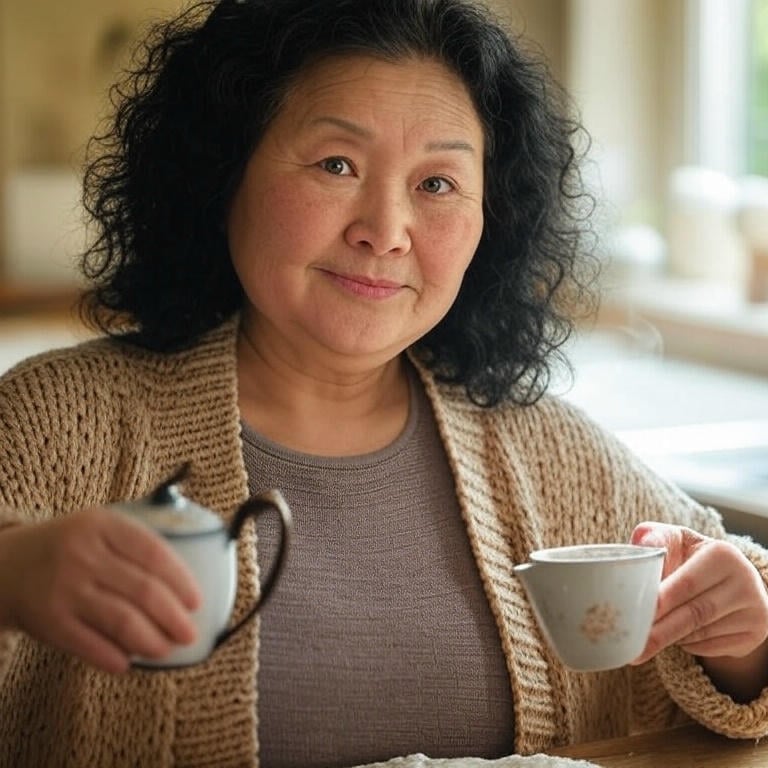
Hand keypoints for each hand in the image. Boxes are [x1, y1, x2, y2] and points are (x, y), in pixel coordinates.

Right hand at [0, 508, 201, 673]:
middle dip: (174, 618)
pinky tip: (128, 663)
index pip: (155, 552)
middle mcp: (83, 554)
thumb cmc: (68, 548)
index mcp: (102, 525)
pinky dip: (114, 657)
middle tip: (189, 634)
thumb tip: (184, 582)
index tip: (196, 601)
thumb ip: (134, 544)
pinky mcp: (48, 621)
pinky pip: (90, 645)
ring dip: (152, 640)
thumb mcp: (97, 528)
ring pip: (123, 621)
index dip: (181, 580)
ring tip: (166, 649)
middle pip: (144, 591)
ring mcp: (64, 588)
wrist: (4, 565)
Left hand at [631, 521, 767, 699]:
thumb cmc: (687, 556)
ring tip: (645, 640)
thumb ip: (656, 538)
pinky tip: (675, 636)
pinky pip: (713, 648)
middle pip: (695, 613)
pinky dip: (688, 645)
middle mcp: (746, 581)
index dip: (660, 601)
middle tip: (633, 650)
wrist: (724, 576)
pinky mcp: (755, 634)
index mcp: (723, 554)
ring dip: (670, 638)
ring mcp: (755, 610)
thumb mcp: (674, 540)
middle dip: (660, 632)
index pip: (687, 583)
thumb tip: (642, 544)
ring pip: (702, 633)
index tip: (635, 615)